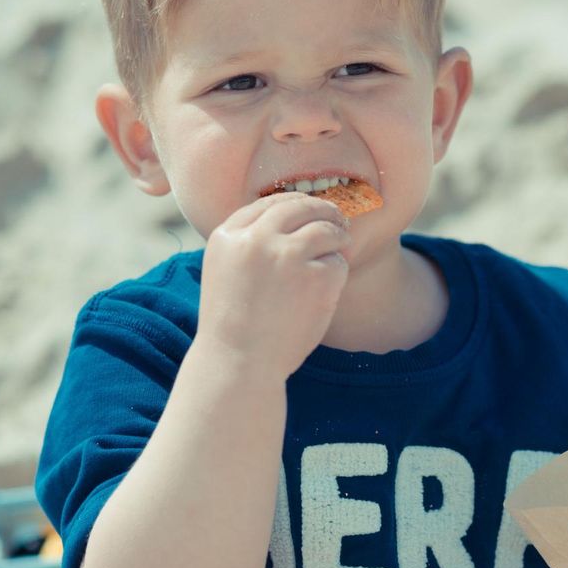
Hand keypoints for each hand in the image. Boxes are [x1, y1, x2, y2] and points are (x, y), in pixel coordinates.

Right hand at [198, 192, 349, 378]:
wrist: (239, 363)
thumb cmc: (234, 325)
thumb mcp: (226, 273)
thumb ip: (249, 244)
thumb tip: (293, 217)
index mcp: (228, 237)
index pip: (268, 204)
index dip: (293, 204)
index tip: (307, 209)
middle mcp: (256, 239)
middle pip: (300, 207)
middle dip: (323, 209)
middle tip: (338, 218)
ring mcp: (287, 255)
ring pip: (325, 228)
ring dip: (338, 236)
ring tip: (341, 246)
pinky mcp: (316, 276)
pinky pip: (338, 261)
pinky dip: (337, 273)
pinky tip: (326, 290)